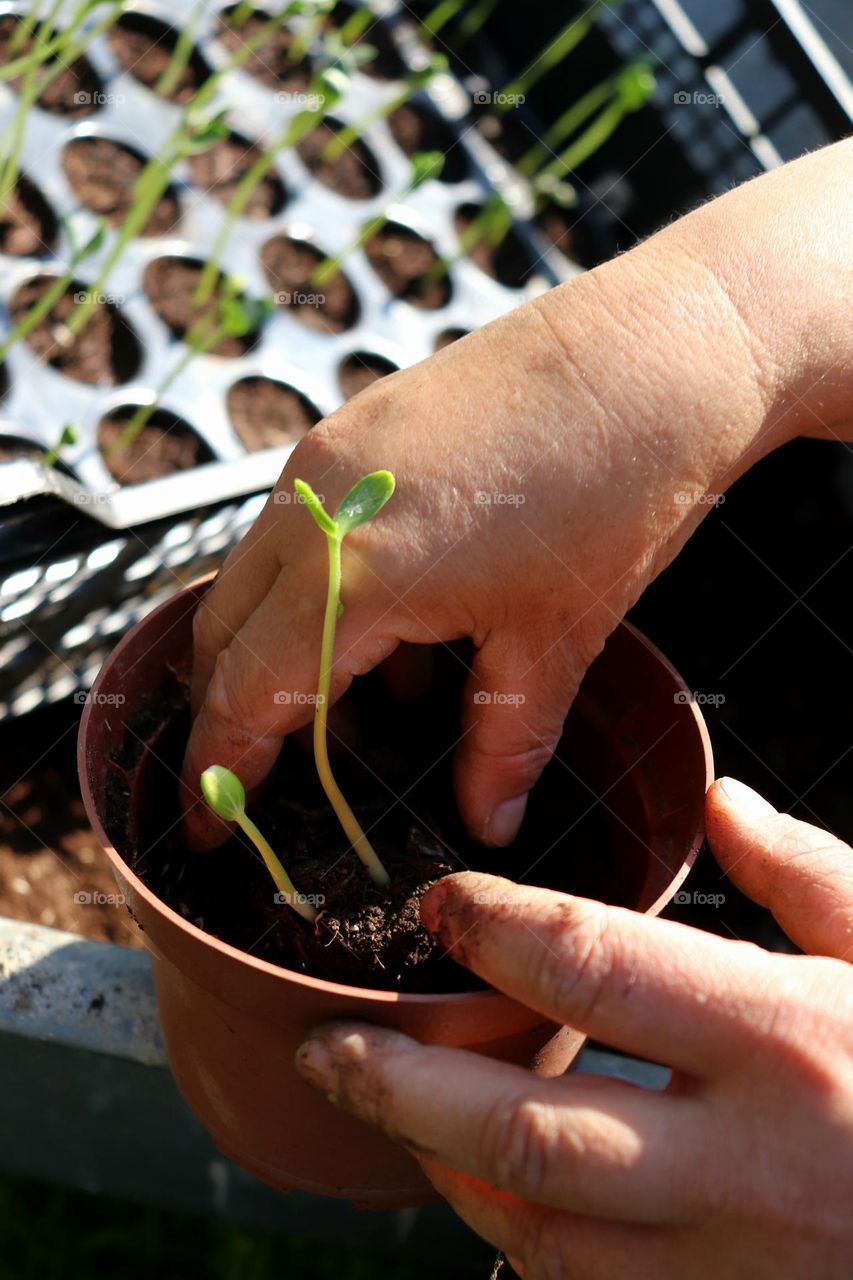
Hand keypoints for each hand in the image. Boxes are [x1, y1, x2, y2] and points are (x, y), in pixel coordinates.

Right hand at [182, 141, 851, 849]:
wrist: (657, 352)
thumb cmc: (615, 492)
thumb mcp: (556, 638)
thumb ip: (505, 742)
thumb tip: (488, 821)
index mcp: (354, 575)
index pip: (248, 691)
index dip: (219, 767)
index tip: (204, 823)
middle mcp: (314, 507)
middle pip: (222, 632)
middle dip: (227, 711)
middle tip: (253, 777)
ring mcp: (328, 456)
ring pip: (254, 575)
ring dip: (274, 648)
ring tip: (347, 710)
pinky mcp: (357, 426)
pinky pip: (299, 526)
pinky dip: (313, 589)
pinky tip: (394, 627)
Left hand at [295, 778, 852, 1278]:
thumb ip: (808, 873)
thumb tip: (719, 804)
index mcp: (788, 1038)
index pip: (597, 966)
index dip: (496, 927)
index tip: (439, 903)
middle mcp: (748, 1162)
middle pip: (525, 1130)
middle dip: (403, 1087)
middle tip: (328, 1048)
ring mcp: (737, 1266)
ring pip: (538, 1235)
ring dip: (449, 1174)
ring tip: (396, 1112)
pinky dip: (526, 1248)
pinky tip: (497, 1197)